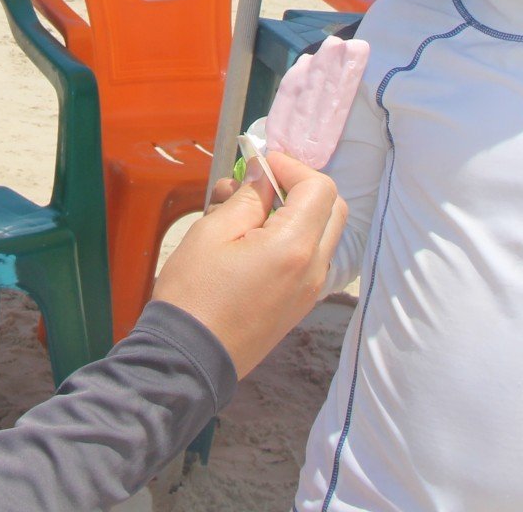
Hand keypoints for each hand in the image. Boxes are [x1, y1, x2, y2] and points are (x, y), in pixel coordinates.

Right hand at [150, 152, 345, 376]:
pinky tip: (250, 241)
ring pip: (322, 234)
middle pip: (332, 209)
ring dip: (295, 213)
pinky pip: (310, 259)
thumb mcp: (212, 233)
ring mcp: (310, 290)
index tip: (261, 165)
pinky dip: (292, 239)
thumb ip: (246, 198)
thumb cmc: (194, 294)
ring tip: (244, 214)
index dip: (292, 167)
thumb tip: (263, 174)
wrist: (190, 358)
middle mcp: (314, 269)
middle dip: (301, 188)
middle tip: (261, 184)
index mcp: (295, 247)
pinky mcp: (299, 305)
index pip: (319, 188)